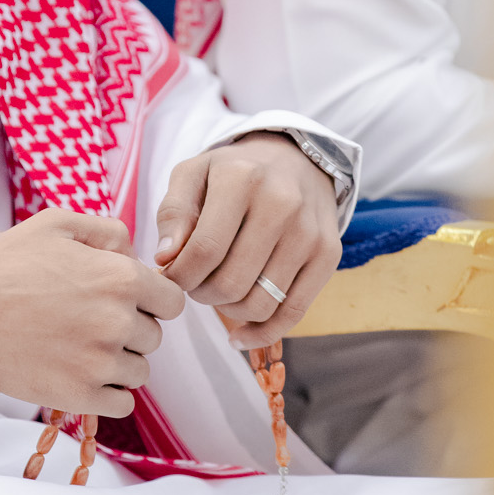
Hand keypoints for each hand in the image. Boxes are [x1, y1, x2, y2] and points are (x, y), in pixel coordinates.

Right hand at [0, 208, 184, 414]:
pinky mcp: (80, 395)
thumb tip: (136, 253)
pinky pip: (122, 403)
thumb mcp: (57, 224)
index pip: (172, 301)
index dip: (151, 300)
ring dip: (118, 362)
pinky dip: (107, 393)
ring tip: (79, 347)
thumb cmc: (6, 265)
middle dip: (130, 330)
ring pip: (139, 371)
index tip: (126, 302)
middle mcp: (118, 321)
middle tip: (89, 322)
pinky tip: (80, 374)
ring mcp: (100, 363)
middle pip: (154, 337)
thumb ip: (108, 231)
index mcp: (121, 277)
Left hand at [154, 132, 340, 348]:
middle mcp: (281, 203)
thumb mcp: (194, 174)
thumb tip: (164, 258)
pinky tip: (238, 335)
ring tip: (218, 291)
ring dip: (228, 310)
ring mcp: (309, 232)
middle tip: (195, 283)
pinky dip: (262, 333)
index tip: (170, 276)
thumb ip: (173, 213)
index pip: (204, 251)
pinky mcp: (328, 254)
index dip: (180, 276)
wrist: (296, 159)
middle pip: (231, 283)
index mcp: (241, 178)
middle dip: (201, 294)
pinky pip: (293, 313)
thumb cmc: (234, 172)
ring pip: (259, 304)